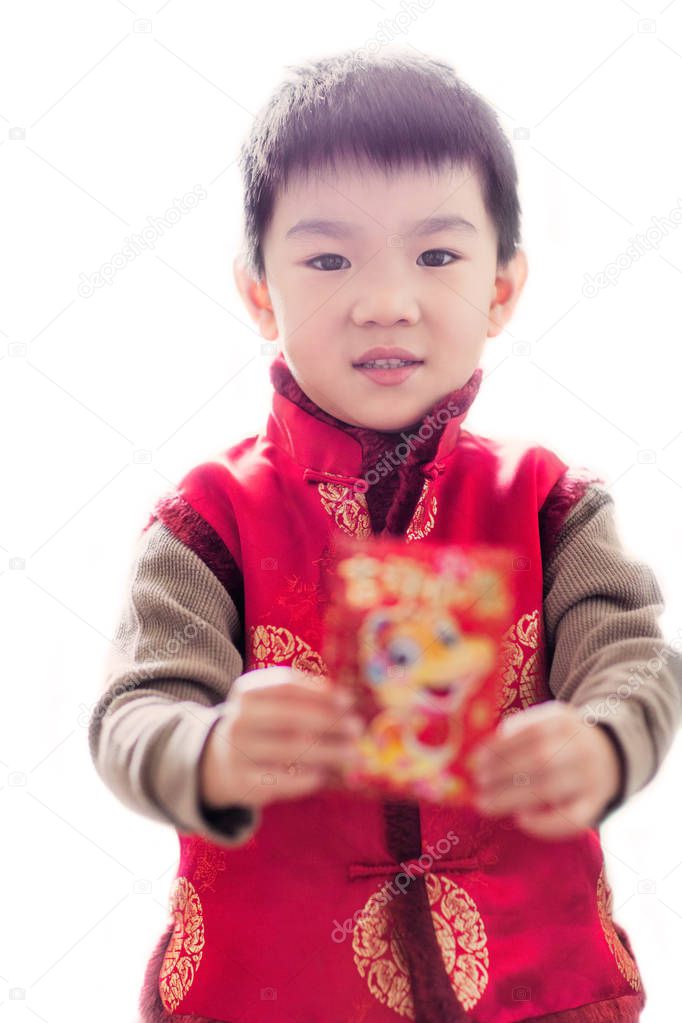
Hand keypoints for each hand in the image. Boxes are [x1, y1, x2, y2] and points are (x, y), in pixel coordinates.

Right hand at [199, 666, 363, 809]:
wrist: (219, 761)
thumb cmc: (260, 726)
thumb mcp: (270, 704)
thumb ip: (302, 699)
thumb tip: (346, 704)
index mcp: (248, 692)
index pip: (286, 686)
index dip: (319, 692)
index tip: (348, 700)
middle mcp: (239, 719)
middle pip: (290, 717)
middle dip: (328, 722)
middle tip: (357, 728)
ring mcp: (238, 752)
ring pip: (290, 749)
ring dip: (328, 751)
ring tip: (353, 754)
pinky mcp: (242, 782)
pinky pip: (280, 779)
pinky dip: (306, 777)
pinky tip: (324, 775)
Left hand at [467, 701, 621, 839]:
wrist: (611, 755)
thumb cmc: (562, 741)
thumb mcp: (547, 722)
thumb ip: (519, 731)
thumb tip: (482, 751)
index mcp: (565, 721)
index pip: (531, 731)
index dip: (501, 746)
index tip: (475, 759)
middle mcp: (581, 748)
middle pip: (540, 759)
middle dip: (503, 771)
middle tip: (477, 782)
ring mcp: (590, 778)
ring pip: (550, 788)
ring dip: (511, 797)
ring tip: (484, 803)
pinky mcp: (595, 805)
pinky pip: (573, 819)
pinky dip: (545, 823)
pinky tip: (520, 820)